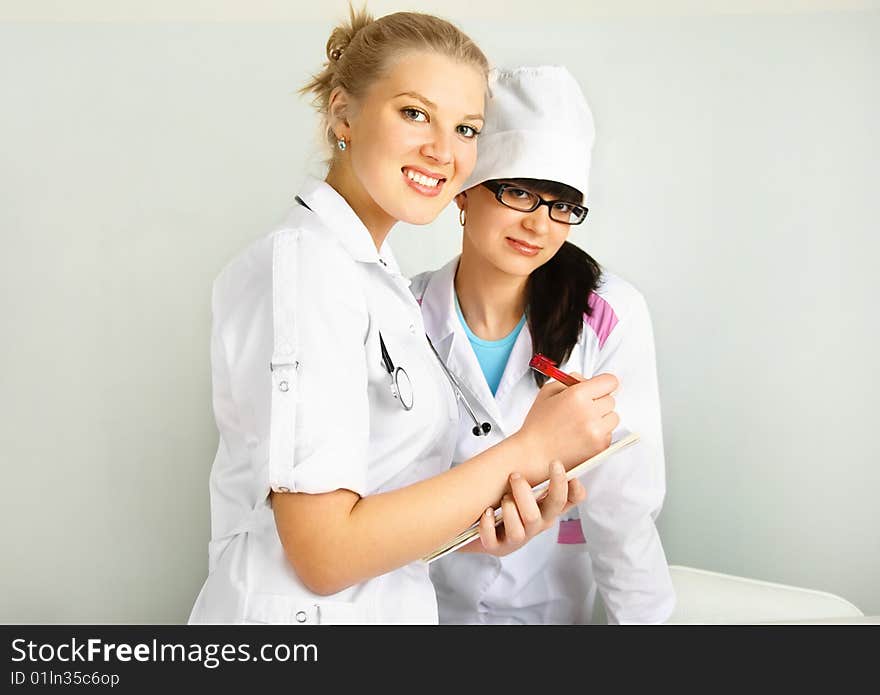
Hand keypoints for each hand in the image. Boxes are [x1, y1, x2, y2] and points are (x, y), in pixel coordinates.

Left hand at [465, 461, 586, 556]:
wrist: (474, 530)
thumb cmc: (501, 505)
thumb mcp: (522, 489)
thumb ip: (534, 472)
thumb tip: (545, 442)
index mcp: (546, 509)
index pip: (570, 500)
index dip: (573, 488)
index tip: (562, 468)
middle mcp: (537, 524)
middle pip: (552, 507)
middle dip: (539, 486)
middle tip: (519, 474)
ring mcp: (519, 537)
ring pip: (526, 522)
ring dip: (511, 505)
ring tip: (502, 498)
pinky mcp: (498, 548)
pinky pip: (495, 537)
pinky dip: (489, 523)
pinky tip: (487, 512)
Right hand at [516, 372, 618, 479]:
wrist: (533, 453)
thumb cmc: (538, 425)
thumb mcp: (548, 392)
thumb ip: (570, 380)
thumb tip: (587, 380)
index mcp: (577, 395)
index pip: (610, 381)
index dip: (603, 384)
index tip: (599, 388)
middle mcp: (589, 412)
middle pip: (611, 399)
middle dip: (599, 401)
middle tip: (582, 408)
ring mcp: (596, 431)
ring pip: (613, 417)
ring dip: (602, 418)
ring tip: (582, 423)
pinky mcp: (600, 447)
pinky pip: (610, 433)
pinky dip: (600, 433)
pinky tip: (582, 435)